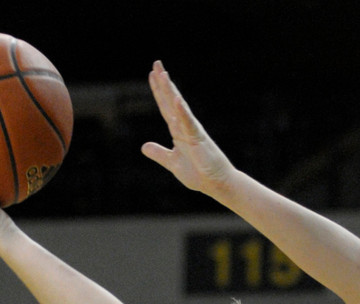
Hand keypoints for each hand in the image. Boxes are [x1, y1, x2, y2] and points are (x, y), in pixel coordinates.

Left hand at [141, 61, 233, 193]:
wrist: (215, 183)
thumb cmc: (198, 173)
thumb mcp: (172, 162)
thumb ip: (159, 153)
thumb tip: (144, 147)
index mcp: (177, 131)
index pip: (165, 107)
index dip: (158, 92)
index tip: (152, 75)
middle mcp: (184, 126)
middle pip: (170, 101)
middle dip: (163, 83)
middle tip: (156, 64)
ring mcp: (191, 130)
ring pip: (178, 107)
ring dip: (171, 91)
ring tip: (163, 74)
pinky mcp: (198, 138)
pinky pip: (188, 123)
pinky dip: (182, 111)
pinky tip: (176, 99)